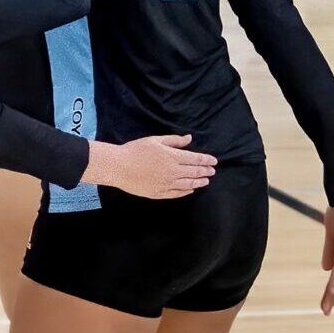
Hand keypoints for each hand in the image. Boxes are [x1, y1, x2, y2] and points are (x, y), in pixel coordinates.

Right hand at [81, 135, 216, 198]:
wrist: (119, 167)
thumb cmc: (136, 150)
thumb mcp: (155, 140)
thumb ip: (174, 141)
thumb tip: (189, 139)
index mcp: (173, 157)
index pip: (195, 159)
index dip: (206, 160)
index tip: (214, 161)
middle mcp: (173, 172)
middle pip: (194, 172)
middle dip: (205, 171)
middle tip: (213, 171)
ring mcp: (167, 184)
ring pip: (188, 184)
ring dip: (199, 182)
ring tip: (206, 181)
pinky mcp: (160, 193)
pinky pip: (177, 193)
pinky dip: (186, 191)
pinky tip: (190, 190)